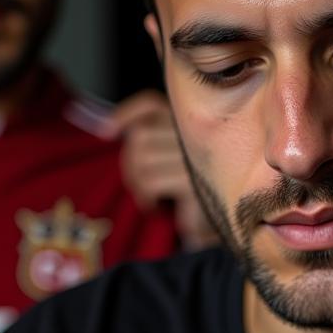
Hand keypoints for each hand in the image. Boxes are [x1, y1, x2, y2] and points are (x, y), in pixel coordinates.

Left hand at [109, 90, 216, 250]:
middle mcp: (194, 134)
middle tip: (139, 187)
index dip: (124, 114)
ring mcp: (196, 156)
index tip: (106, 132)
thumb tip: (106, 129)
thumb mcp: (170, 166)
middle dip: (129, 165)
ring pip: (141, 159)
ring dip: (136, 184)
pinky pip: (150, 182)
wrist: (226, 227)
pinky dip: (145, 197)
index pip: (151, 105)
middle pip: (139, 137)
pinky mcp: (194, 182)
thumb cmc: (193, 198)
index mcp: (189, 124)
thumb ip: (149, 144)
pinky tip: (155, 207)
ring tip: (148, 198)